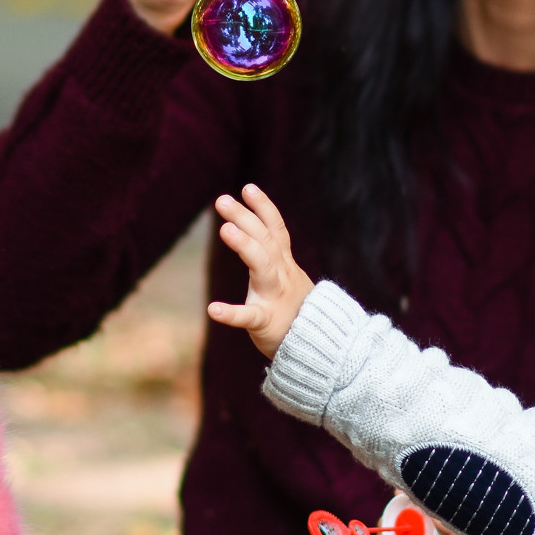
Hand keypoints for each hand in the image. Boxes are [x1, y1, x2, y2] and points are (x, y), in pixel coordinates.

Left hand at [207, 184, 312, 357]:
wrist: (321, 347)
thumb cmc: (297, 311)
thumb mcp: (288, 276)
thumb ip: (274, 255)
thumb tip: (258, 229)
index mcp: (284, 265)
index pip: (276, 230)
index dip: (264, 207)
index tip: (248, 187)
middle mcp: (281, 275)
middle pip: (264, 240)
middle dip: (245, 218)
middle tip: (222, 200)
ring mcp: (274, 298)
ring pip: (261, 267)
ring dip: (245, 246)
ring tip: (225, 230)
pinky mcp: (266, 324)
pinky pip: (249, 317)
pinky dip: (232, 314)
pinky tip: (214, 309)